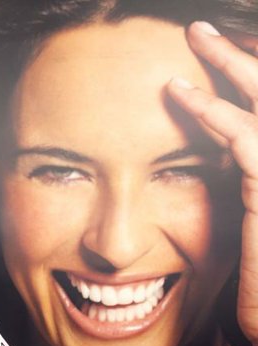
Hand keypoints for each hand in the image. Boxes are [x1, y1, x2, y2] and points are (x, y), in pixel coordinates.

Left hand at [167, 21, 257, 345]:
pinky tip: (182, 94)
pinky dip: (213, 115)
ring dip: (228, 67)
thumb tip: (215, 157)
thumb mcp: (245, 229)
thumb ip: (240, 188)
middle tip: (202, 31)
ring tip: (194, 39)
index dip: (249, 80)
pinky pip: (246, 144)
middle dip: (243, 58)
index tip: (221, 55)